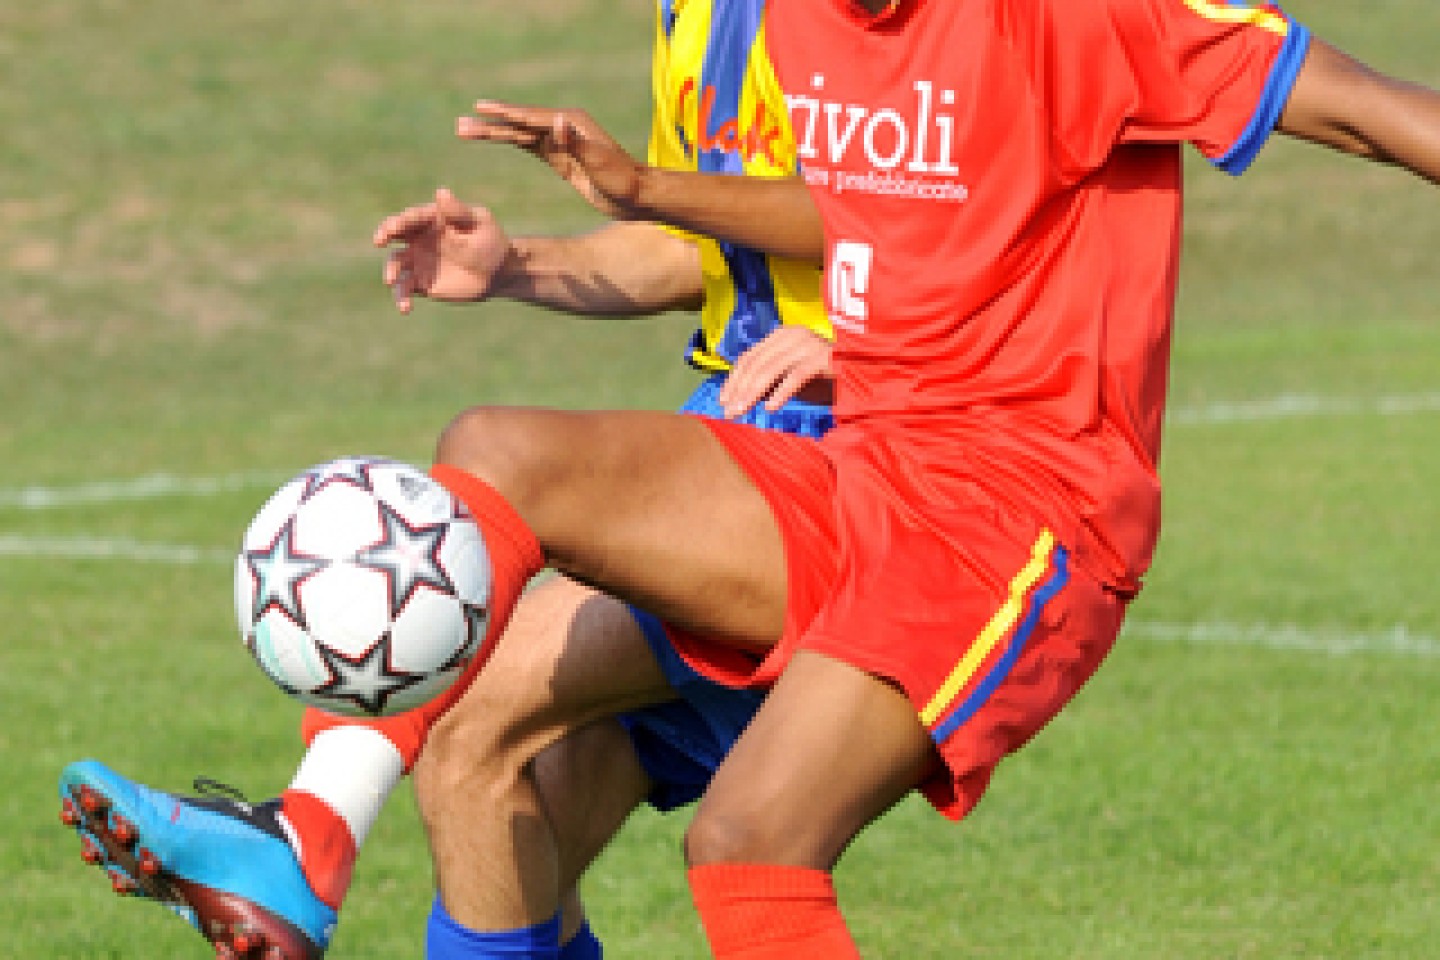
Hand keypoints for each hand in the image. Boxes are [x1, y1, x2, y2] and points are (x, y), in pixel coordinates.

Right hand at [371, 188, 511, 313]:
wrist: (498, 273)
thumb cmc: (490, 242)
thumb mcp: (478, 223)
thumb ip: (458, 212)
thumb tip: (441, 192)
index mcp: (432, 220)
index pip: (411, 218)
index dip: (398, 222)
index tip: (390, 230)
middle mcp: (420, 239)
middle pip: (395, 235)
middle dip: (384, 236)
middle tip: (379, 241)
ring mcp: (419, 262)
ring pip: (396, 265)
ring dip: (391, 272)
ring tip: (392, 281)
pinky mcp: (422, 283)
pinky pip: (406, 289)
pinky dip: (402, 298)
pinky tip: (405, 308)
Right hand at [457, 101, 645, 219]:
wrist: (638, 196)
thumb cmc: (622, 180)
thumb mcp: (599, 162)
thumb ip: (576, 142)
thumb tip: (558, 120)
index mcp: (571, 124)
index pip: (530, 118)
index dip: (504, 114)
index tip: (480, 108)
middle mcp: (564, 128)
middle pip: (520, 125)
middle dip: (490, 125)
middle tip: (460, 125)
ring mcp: (562, 143)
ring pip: (521, 136)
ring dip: (496, 133)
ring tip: (466, 131)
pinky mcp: (563, 158)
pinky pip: (532, 147)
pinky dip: (513, 142)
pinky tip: (498, 138)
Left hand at [719, 326, 834, 418]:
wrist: (860, 370)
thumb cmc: (823, 377)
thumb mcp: (790, 376)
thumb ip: (769, 380)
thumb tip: (740, 397)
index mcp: (781, 336)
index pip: (749, 357)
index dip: (733, 379)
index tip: (723, 400)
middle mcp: (792, 335)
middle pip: (756, 362)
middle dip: (739, 389)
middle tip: (729, 412)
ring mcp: (808, 344)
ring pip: (771, 369)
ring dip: (753, 393)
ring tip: (742, 411)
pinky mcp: (823, 358)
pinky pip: (795, 376)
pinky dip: (781, 393)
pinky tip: (770, 408)